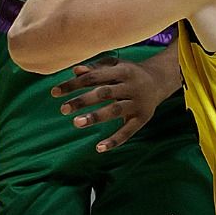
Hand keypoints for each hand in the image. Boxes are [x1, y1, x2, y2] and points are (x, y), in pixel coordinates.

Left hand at [51, 51, 171, 152]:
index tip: (55, 93)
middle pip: (104, 93)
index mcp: (122, 70)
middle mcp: (131, 86)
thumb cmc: (130, 72)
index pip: (93, 77)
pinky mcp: (143, 118)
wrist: (160, 80)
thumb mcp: (115, 66)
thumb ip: (96, 68)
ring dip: (95, 117)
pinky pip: (128, 131)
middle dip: (82, 101)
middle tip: (63, 109)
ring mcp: (138, 103)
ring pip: (115, 110)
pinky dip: (115, 140)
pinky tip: (99, 148)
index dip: (74, 84)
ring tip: (76, 123)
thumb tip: (75, 71)